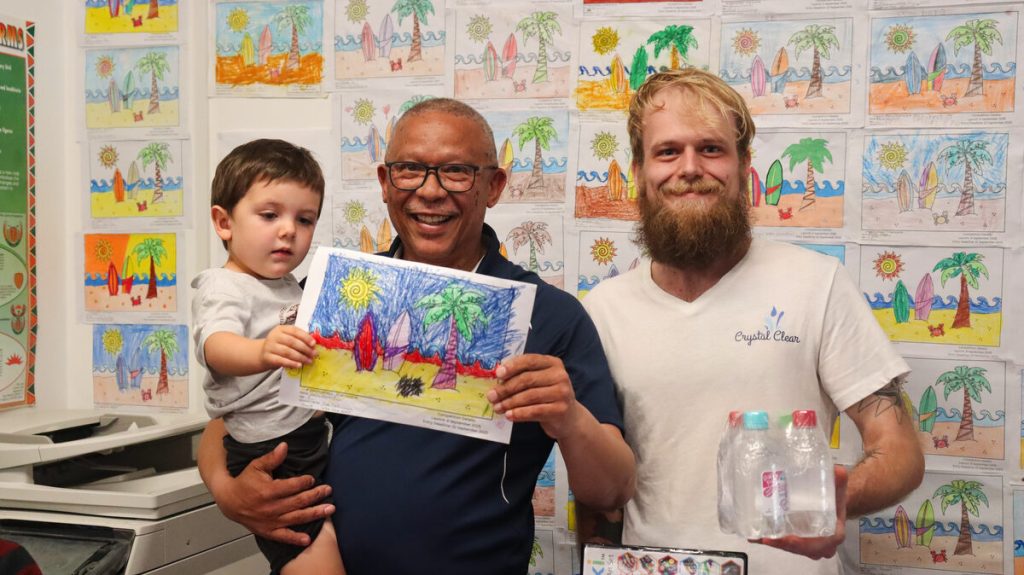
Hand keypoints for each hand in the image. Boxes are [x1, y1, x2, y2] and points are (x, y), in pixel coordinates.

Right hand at [214, 442, 333, 545]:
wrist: (229, 501)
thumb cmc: (245, 482)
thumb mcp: (256, 466)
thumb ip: (272, 458)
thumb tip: (285, 446)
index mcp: (268, 491)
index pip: (292, 486)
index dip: (305, 482)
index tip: (312, 478)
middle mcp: (271, 508)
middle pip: (298, 501)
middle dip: (316, 495)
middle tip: (328, 490)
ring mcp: (270, 521)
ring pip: (297, 518)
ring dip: (315, 514)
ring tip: (330, 510)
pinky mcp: (268, 531)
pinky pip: (284, 536)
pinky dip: (296, 539)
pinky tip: (308, 539)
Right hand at [260, 325, 315, 369]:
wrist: (262, 353)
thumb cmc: (279, 345)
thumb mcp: (286, 338)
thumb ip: (298, 339)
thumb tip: (314, 344)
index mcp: (281, 329)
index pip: (294, 331)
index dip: (305, 337)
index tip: (314, 343)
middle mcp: (274, 336)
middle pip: (292, 342)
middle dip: (305, 348)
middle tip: (314, 354)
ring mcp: (270, 347)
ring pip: (287, 352)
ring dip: (300, 357)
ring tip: (309, 361)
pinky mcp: (268, 357)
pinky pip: (281, 361)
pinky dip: (291, 363)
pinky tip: (299, 365)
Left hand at [488, 354, 580, 439]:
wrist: (568, 418)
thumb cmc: (548, 396)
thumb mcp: (540, 381)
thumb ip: (523, 375)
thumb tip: (497, 379)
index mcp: (553, 363)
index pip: (530, 360)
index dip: (512, 366)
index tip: (497, 374)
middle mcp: (560, 375)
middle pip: (527, 379)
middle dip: (506, 388)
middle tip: (491, 396)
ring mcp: (562, 393)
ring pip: (529, 396)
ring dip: (509, 403)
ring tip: (497, 408)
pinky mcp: (560, 410)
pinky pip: (534, 411)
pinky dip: (519, 413)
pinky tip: (509, 415)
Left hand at [753, 465, 848, 559]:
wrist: (832, 503)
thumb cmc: (834, 499)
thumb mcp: (838, 489)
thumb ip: (839, 481)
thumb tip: (838, 471)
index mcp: (833, 534)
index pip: (820, 545)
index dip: (804, 544)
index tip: (789, 539)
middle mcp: (820, 544)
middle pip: (801, 549)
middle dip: (784, 544)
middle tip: (768, 538)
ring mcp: (807, 544)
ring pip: (790, 547)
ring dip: (775, 543)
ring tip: (760, 536)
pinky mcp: (795, 539)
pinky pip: (782, 542)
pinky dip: (769, 540)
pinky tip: (755, 535)